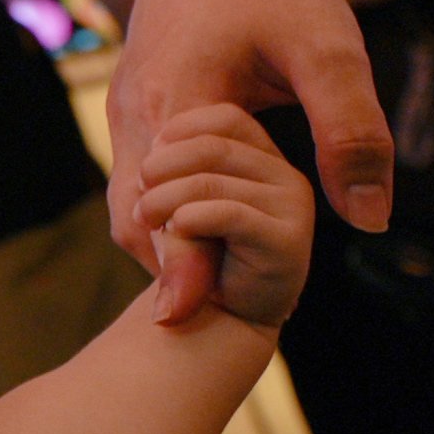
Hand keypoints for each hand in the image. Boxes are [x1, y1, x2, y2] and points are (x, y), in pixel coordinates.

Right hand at [112, 0, 393, 320]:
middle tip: (236, 308)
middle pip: (136, 224)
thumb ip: (352, 131)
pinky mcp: (133, 114)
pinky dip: (172, 219)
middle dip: (178, 271)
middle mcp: (134, 119)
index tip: (200, 316)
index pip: (166, 209)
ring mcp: (125, 117)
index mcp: (176, 104)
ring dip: (175, 248)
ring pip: (132, 211)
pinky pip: (140, 187)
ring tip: (236, 279)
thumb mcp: (329, 48)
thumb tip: (370, 218)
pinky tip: (222, 229)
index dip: (184, 266)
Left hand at [131, 104, 317, 330]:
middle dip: (160, 169)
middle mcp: (287, 175)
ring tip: (147, 219)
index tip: (148, 162)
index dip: (177, 132)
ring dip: (163, 199)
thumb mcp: (183, 196)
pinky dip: (188, 219)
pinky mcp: (289, 240)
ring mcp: (293, 206)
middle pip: (211, 147)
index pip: (224, 117)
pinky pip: (226, 213)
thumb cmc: (201, 250)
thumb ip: (176, 163)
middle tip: (140, 198)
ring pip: (211, 181)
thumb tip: (154, 145)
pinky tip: (177, 230)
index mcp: (265, 156)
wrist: (225, 316)